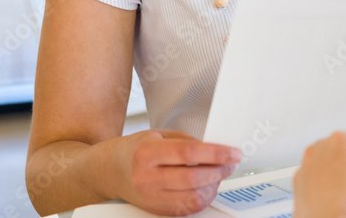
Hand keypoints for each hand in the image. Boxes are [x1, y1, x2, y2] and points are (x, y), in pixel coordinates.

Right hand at [113, 129, 240, 215]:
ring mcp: (151, 197)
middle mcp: (147, 177)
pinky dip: (202, 199)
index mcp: (147, 153)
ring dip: (214, 187)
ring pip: (192, 198)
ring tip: (219, 174)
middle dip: (219, 171)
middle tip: (231, 163)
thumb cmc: (137, 150)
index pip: (188, 153)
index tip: (233, 153)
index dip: (216, 154)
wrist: (112, 170)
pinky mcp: (156, 210)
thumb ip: (187, 142)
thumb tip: (216, 150)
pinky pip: (186, 209)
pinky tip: (207, 187)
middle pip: (192, 178)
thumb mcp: (160, 135)